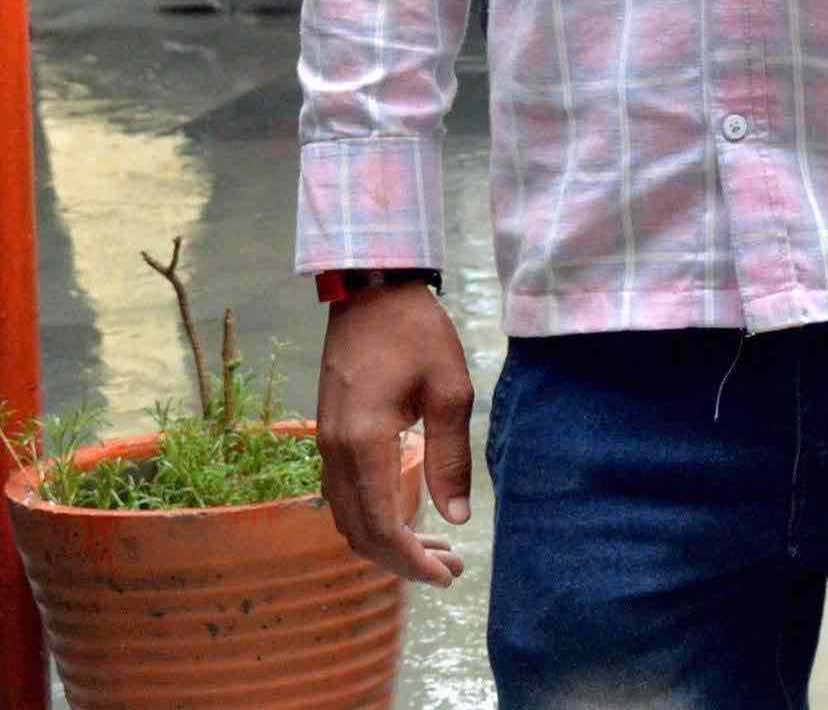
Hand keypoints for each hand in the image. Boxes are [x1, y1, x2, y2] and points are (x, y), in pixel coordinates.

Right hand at [314, 282, 472, 584]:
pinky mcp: (330, 437)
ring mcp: (327, 446)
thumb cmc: (417, 334)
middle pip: (360, 533)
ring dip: (387, 542)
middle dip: (403, 561)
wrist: (371, 293)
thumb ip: (450, 457)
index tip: (447, 575)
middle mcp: (335, 452)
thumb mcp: (450, 390)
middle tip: (450, 570)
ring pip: (348, 519)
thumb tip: (458, 516)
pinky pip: (344, 496)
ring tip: (439, 549)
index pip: (381, 527)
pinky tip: (409, 517)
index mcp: (363, 444)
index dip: (412, 560)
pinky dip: (373, 518)